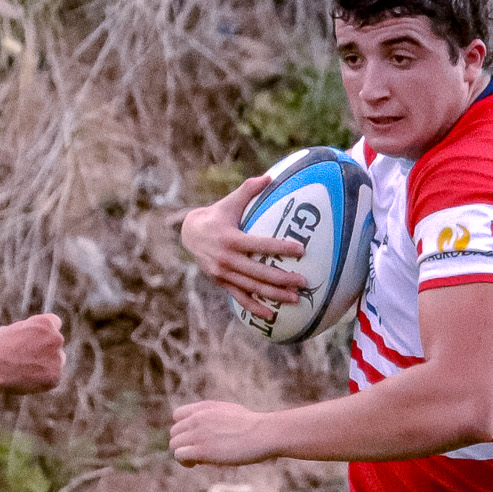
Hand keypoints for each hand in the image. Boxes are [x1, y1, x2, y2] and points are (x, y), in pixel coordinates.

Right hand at [0, 313, 64, 393]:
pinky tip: (26, 380)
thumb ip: (25, 331)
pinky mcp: (56, 376)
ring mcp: (58, 358)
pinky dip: (43, 381)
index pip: (54, 322)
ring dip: (46, 365)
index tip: (40, 338)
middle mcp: (56, 338)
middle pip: (56, 343)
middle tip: (28, 358)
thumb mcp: (9, 330)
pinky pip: (53, 379)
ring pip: (57, 361)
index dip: (46, 331)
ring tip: (24, 370)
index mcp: (45, 323)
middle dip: (46, 349)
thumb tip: (28, 335)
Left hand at [170, 400, 275, 465]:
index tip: (194, 438)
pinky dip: (185, 462)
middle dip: (184, 443)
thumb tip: (215, 429)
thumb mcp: (232, 413)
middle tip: (198, 453)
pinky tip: (196, 464)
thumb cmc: (255, 426)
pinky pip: (179, 455)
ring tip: (197, 460)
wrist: (264, 433)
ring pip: (174, 444)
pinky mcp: (201, 450)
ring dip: (183, 454)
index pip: (178, 415)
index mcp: (205, 407)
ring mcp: (198, 433)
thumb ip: (217, 417)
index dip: (183, 429)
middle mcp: (198, 418)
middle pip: (175, 432)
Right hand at [181, 174, 306, 321]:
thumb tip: (270, 176)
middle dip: (283, 279)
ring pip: (253, 288)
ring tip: (295, 300)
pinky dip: (255, 307)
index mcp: (231, 238)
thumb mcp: (230, 202)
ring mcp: (223, 274)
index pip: (261, 245)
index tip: (301, 250)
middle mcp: (227, 259)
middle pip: (259, 272)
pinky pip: (240, 297)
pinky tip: (271, 315)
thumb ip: (249, 190)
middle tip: (304, 282)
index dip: (281, 248)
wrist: (189, 233)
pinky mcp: (221, 282)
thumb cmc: (216, 215)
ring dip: (274, 295)